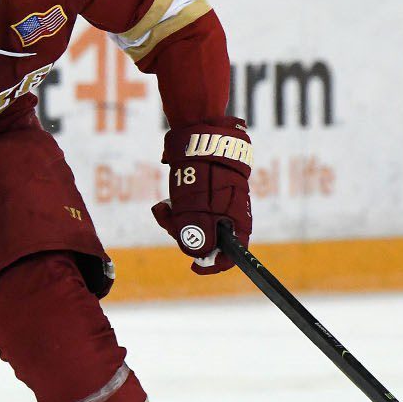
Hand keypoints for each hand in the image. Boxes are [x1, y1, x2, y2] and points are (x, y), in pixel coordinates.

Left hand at [152, 117, 252, 273]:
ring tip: (165, 209)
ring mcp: (220, 203)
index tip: (195, 267)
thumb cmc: (201, 173)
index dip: (214, 264)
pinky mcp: (208, 193)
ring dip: (177, 223)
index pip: (233, 255)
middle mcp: (231, 214)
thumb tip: (199, 255)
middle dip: (186, 237)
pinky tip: (165, 203)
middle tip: (170, 224)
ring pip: (197, 225)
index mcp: (238, 221)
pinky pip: (192, 210)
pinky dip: (178, 211)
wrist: (200, 134)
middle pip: (210, 241)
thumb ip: (198, 235)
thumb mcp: (195, 209)